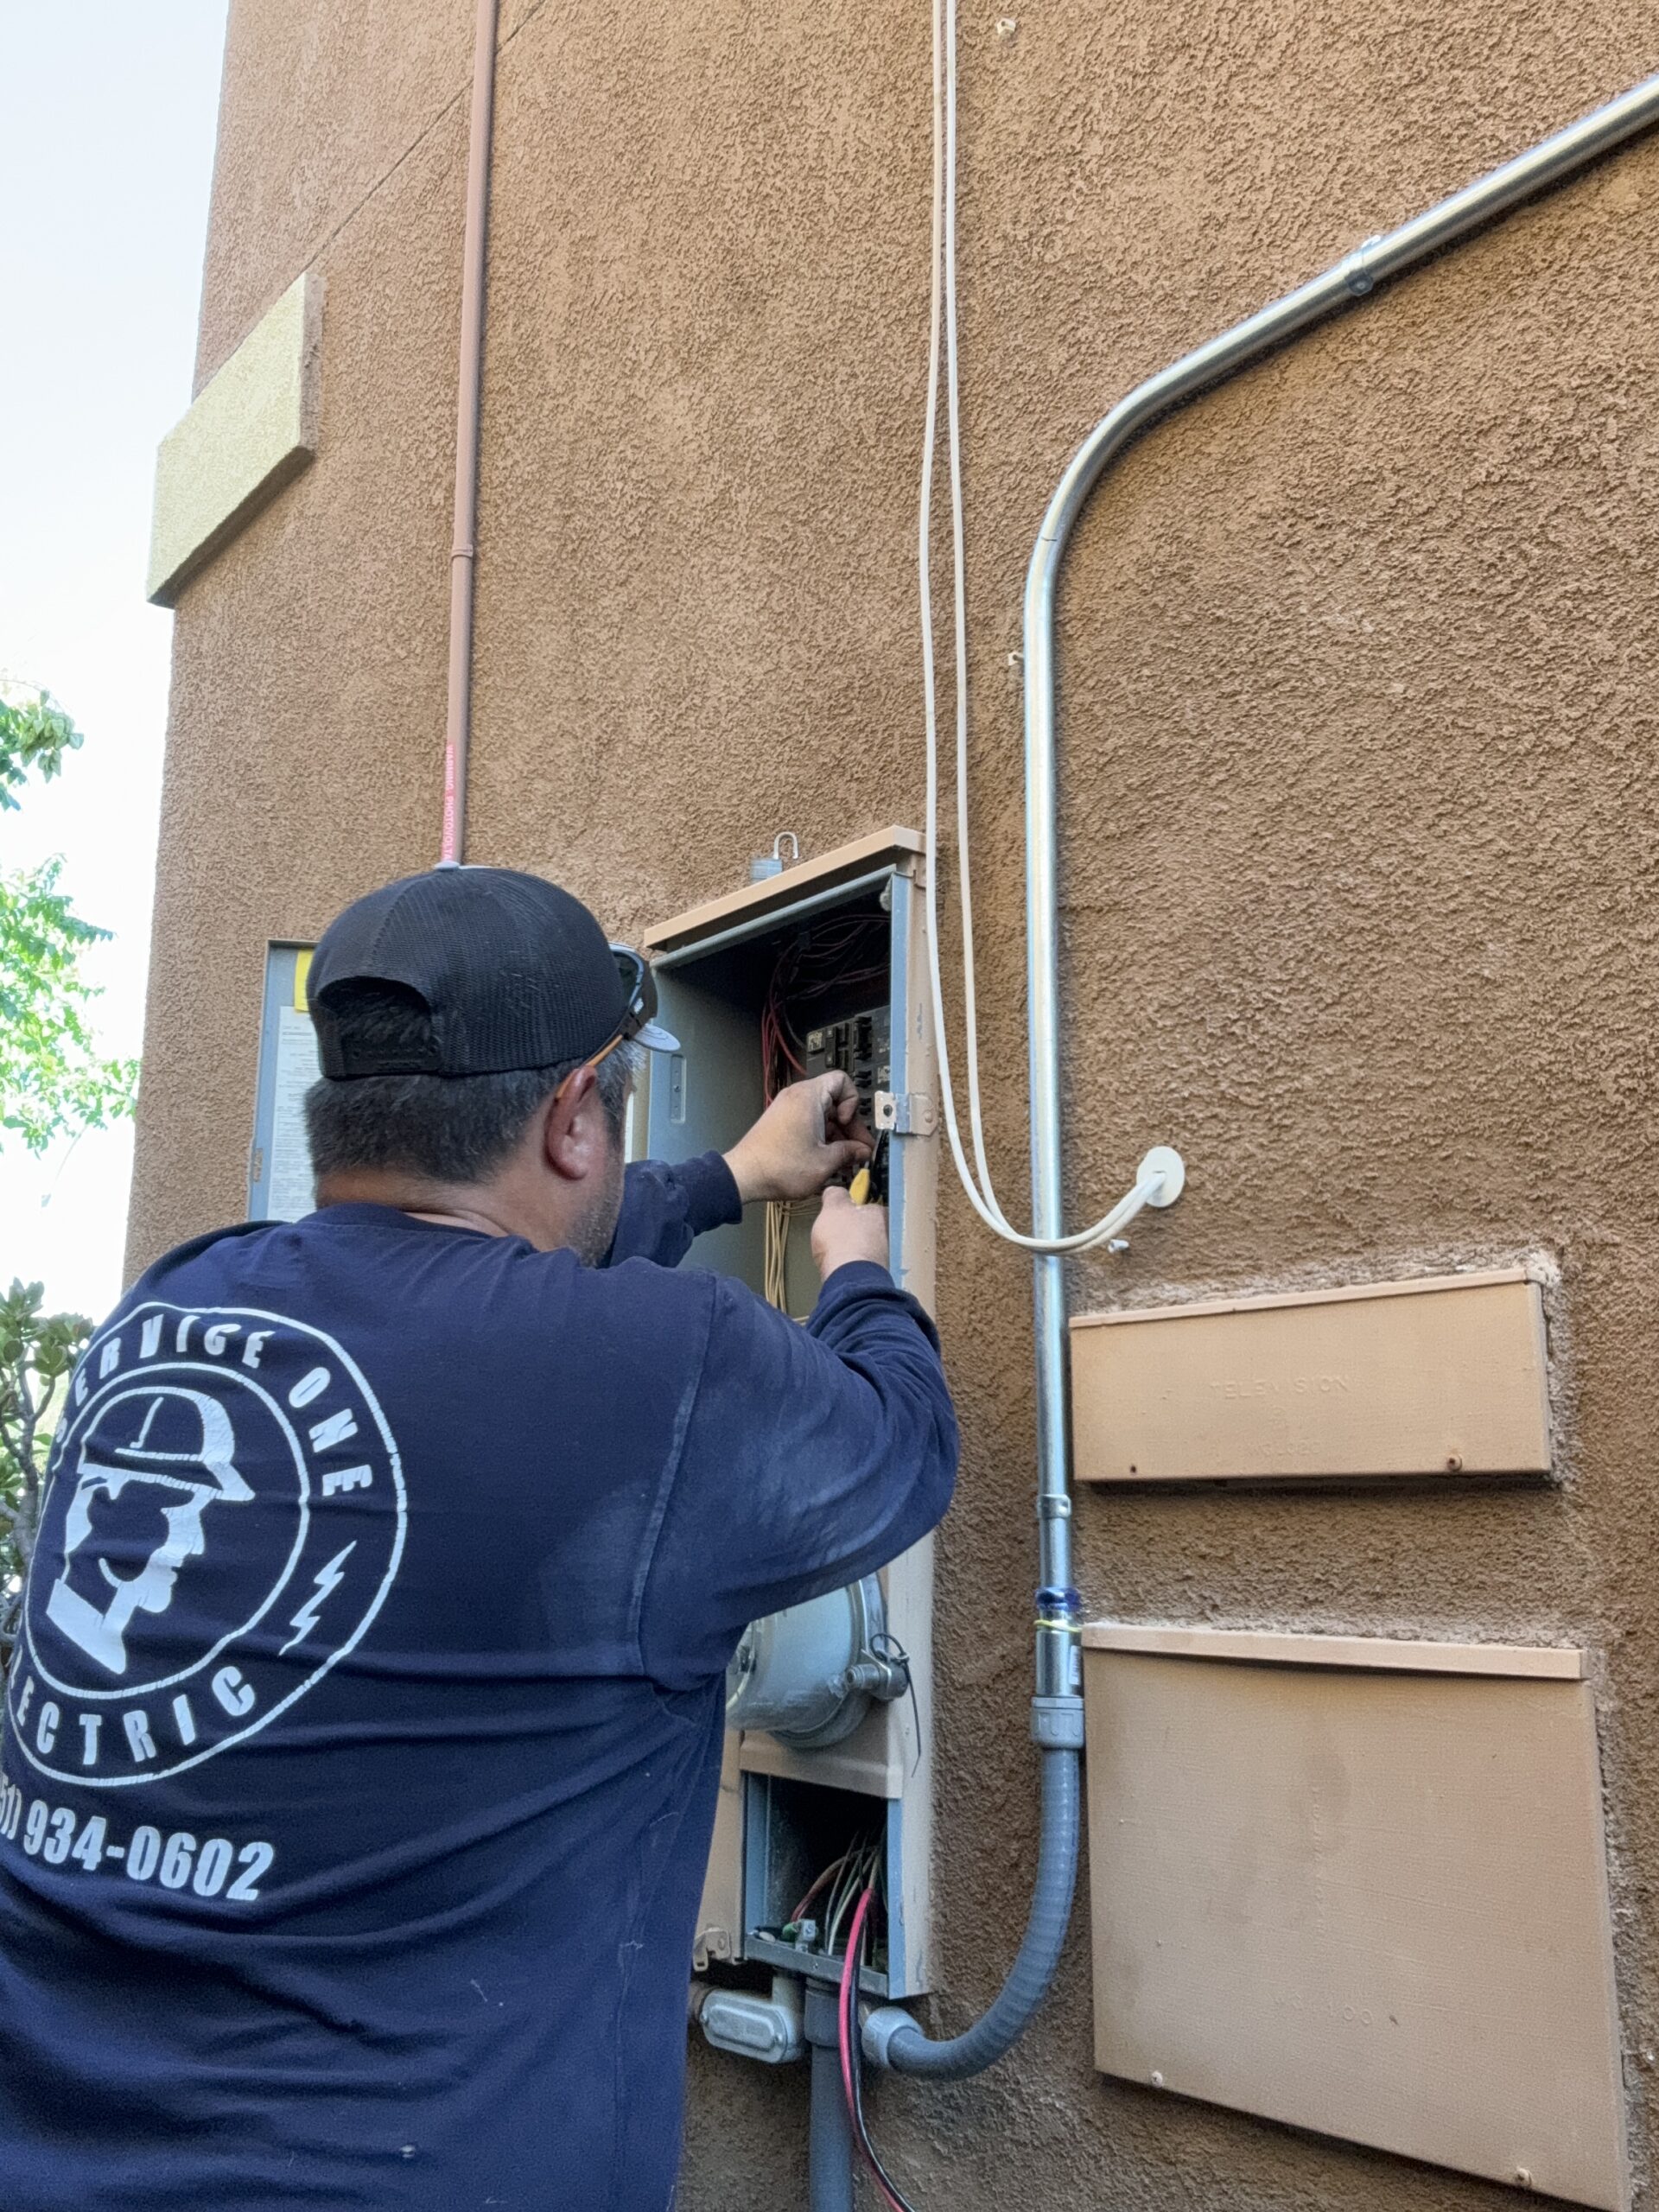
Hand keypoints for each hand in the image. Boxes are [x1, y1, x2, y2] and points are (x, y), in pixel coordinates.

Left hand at [724, 1072, 872, 1205]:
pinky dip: (822, 1138)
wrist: (745, 1176)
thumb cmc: (777, 1167)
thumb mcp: (824, 1162)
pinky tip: (828, 1160)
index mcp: (809, 1097)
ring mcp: (789, 1110)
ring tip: (844, 1162)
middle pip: (835, 1102)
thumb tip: (862, 1151)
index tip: (848, 1125)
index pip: (842, 1081)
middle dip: (849, 1128)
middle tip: (858, 1151)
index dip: (852, 1102)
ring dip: (837, 1137)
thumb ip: (849, 1153)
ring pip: (824, 1116)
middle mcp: (797, 1098)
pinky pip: (810, 1123)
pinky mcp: (783, 1123)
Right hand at [811, 1186, 889, 1280]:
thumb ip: (835, 1196)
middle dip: (852, 1231)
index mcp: (879, 1213)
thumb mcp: (833, 1207)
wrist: (849, 1277)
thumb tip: (835, 1192)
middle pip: (867, 1228)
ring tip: (833, 1254)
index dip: (851, 1209)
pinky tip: (839, 1267)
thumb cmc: (841, 1237)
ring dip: (851, 1250)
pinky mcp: (874, 1275)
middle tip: (833, 1235)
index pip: (868, 1206)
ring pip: (864, 1248)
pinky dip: (851, 1265)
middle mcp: (887, 1234)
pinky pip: (860, 1265)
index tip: (838, 1214)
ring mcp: (883, 1256)